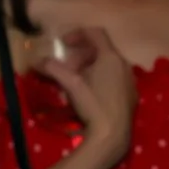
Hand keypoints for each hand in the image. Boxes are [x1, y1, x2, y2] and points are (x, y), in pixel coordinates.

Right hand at [37, 27, 137, 161]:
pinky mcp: (131, 96)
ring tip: (75, 83)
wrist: (113, 135)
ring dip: (90, 69)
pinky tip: (90, 95)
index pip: (97, 33)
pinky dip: (101, 80)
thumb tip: (36, 61)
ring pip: (108, 66)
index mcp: (111, 57)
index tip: (64, 44)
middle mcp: (125, 65)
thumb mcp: (70, 84)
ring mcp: (130, 81)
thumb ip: (53, 69)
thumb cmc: (92, 104)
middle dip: (81, 56)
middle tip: (67, 68)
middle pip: (102, 51)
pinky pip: (115, 80)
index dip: (78, 34)